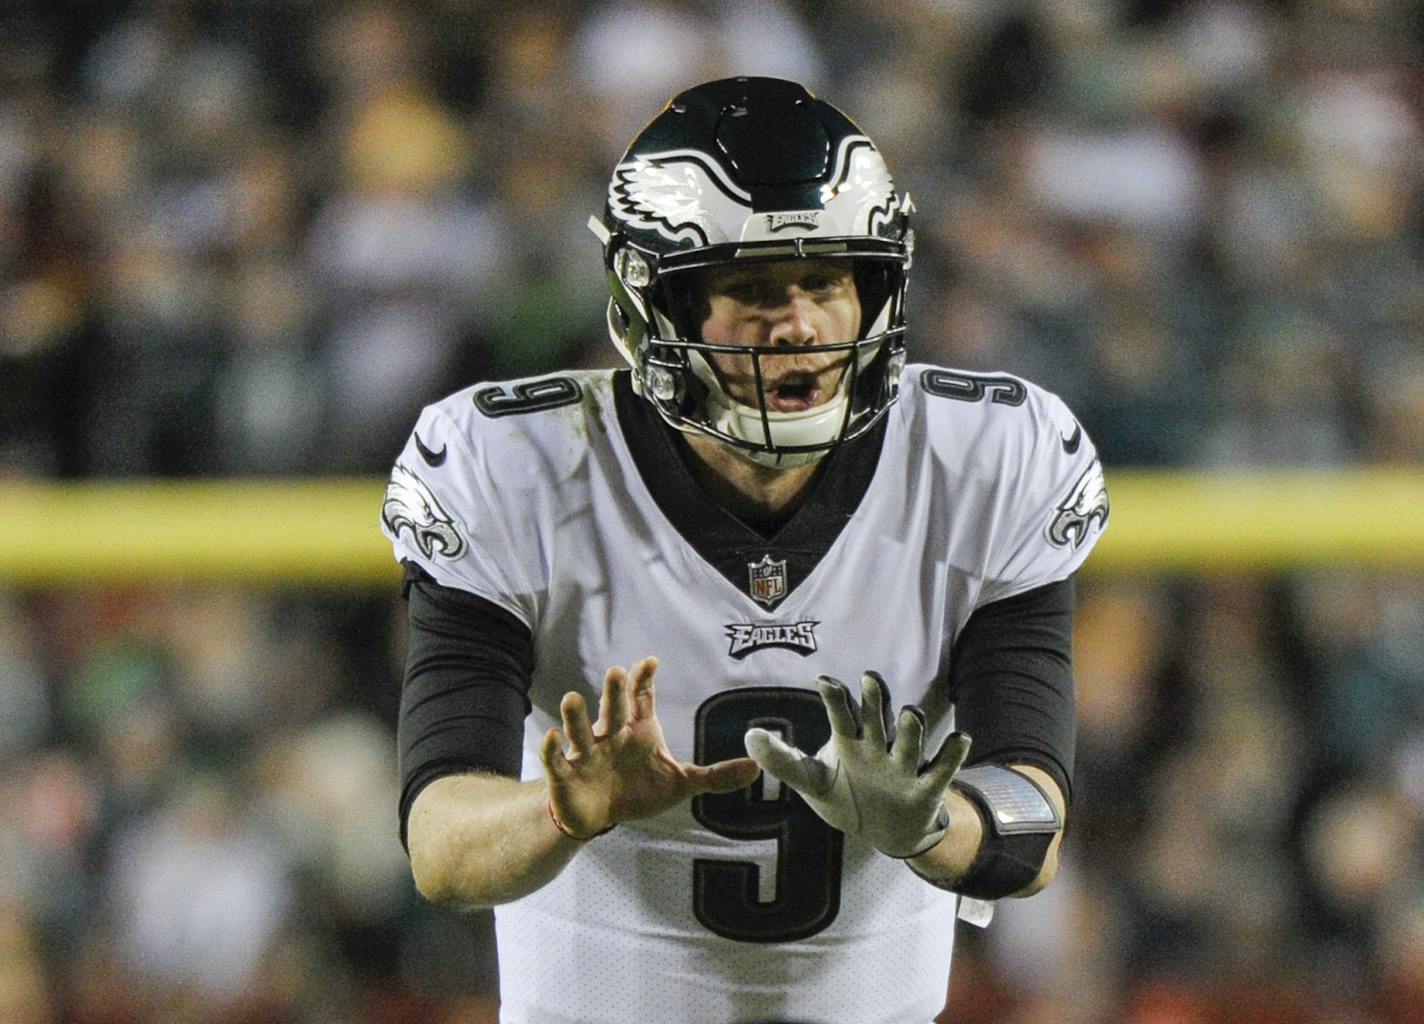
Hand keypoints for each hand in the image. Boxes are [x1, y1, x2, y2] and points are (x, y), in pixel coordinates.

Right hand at [540, 657, 760, 838]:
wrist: (599, 813)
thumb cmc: (638, 790)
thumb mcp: (680, 784)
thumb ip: (715, 776)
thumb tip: (757, 769)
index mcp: (637, 731)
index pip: (641, 699)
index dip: (644, 680)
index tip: (650, 662)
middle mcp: (610, 735)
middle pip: (612, 709)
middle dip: (614, 692)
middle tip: (617, 672)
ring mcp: (586, 753)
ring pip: (580, 730)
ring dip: (576, 716)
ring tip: (574, 698)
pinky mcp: (566, 774)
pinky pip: (556, 760)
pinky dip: (551, 750)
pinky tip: (550, 738)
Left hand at [744, 672, 971, 857]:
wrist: (886, 832)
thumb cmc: (846, 796)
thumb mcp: (812, 781)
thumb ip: (783, 761)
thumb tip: (749, 736)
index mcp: (850, 741)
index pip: (841, 714)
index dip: (834, 698)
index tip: (824, 680)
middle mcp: (878, 747)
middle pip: (877, 718)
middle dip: (874, 699)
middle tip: (868, 679)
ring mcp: (903, 766)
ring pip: (909, 740)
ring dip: (910, 727)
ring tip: (908, 715)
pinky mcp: (925, 789)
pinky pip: (942, 769)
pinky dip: (951, 754)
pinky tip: (960, 739)